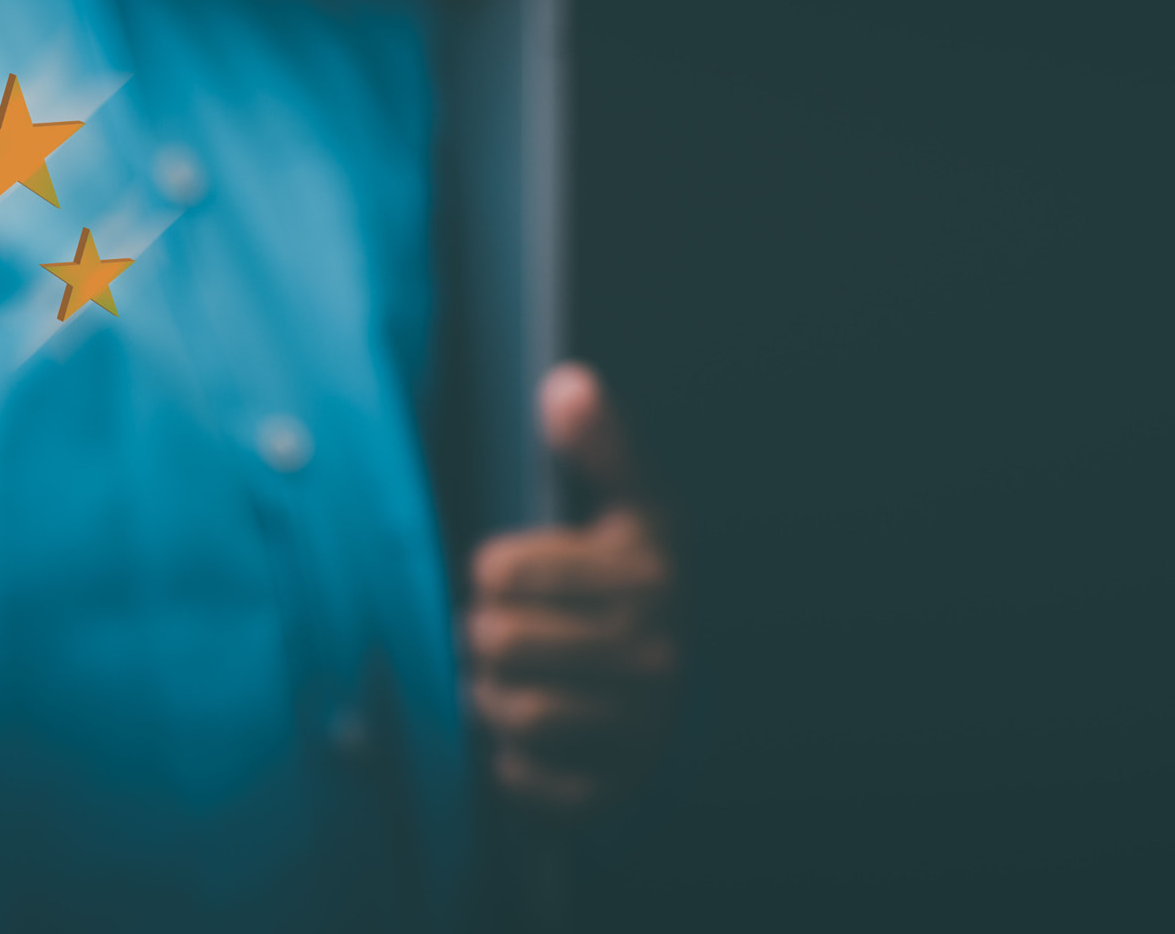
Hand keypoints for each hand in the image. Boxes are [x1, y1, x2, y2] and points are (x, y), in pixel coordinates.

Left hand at [465, 363, 675, 817]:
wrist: (689, 702)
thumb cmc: (640, 590)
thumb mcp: (633, 508)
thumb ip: (600, 445)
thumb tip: (566, 383)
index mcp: (644, 576)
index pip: (500, 569)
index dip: (491, 572)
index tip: (512, 578)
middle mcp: (650, 654)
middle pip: (497, 640)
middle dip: (485, 635)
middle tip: (502, 634)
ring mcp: (635, 728)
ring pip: (508, 709)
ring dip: (490, 697)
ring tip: (510, 680)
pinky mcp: (611, 791)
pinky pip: (521, 777)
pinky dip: (508, 759)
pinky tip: (528, 735)